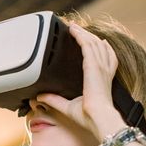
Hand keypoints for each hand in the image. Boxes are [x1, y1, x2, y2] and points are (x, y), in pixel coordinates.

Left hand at [35, 22, 124, 139]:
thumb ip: (53, 100)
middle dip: (88, 36)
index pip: (106, 57)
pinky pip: (87, 45)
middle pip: (99, 46)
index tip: (95, 41)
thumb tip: (39, 97)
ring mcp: (100, 67)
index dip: (101, 47)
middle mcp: (104, 70)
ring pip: (93, 42)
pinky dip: (80, 36)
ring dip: (83, 33)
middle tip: (77, 30)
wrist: (97, 118)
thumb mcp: (67, 106)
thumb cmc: (88, 117)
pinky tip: (73, 31)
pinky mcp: (93, 66)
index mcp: (103, 79)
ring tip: (73, 27)